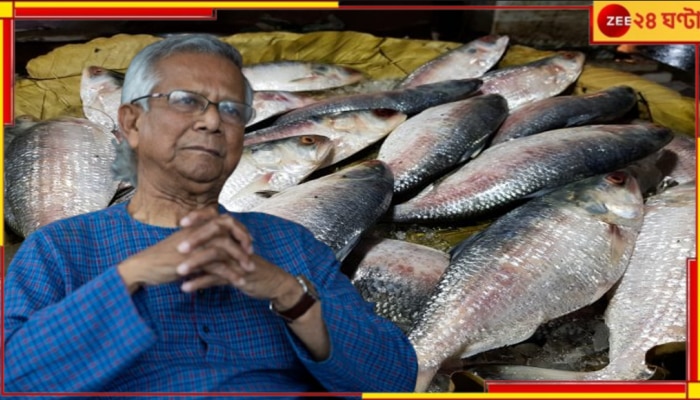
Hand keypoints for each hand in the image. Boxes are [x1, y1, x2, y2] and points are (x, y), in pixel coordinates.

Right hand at [117, 208, 253, 293]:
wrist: (143, 267)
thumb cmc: (163, 258)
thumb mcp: (185, 246)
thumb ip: (201, 242)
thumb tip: (218, 244)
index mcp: (196, 225)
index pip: (224, 220)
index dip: (238, 229)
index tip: (248, 241)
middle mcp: (197, 231)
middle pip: (228, 228)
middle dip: (243, 240)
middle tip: (252, 253)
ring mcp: (194, 244)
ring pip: (225, 247)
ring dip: (240, 259)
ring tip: (250, 270)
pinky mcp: (192, 260)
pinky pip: (217, 266)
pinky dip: (230, 274)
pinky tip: (239, 282)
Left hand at [176, 209, 301, 302]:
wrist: (272, 282)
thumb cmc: (248, 266)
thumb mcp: (232, 252)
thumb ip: (215, 244)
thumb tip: (191, 240)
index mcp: (232, 234)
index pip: (215, 218)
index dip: (199, 217)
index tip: (181, 223)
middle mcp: (235, 243)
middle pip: (215, 233)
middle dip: (196, 239)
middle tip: (178, 248)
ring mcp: (238, 258)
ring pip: (216, 255)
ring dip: (196, 263)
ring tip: (178, 272)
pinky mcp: (240, 275)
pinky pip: (218, 278)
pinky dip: (200, 283)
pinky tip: (186, 288)